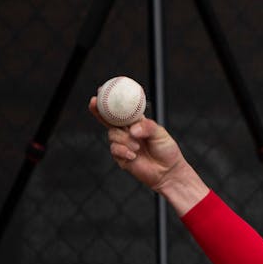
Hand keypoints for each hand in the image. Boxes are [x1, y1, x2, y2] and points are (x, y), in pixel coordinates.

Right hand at [90, 97, 207, 214]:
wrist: (168, 172)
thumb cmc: (167, 151)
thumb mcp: (161, 134)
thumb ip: (148, 128)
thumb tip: (132, 129)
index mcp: (137, 123)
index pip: (122, 110)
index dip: (111, 101)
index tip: (101, 90)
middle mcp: (127, 132)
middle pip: (108, 119)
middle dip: (99, 110)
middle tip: (94, 102)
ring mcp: (123, 144)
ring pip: (113, 135)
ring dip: (125, 140)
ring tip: (138, 147)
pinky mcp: (121, 157)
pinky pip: (115, 149)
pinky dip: (123, 151)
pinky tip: (133, 156)